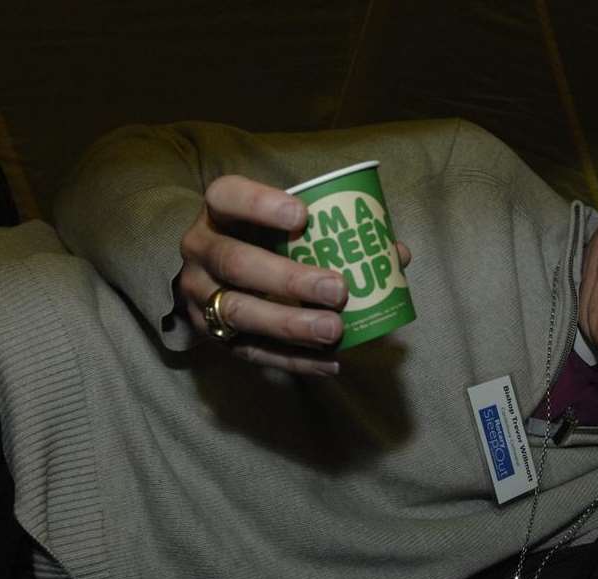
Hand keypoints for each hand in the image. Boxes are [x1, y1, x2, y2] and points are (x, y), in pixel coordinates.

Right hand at [177, 175, 410, 374]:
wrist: (208, 278)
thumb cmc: (261, 239)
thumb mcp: (280, 224)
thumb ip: (332, 231)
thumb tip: (397, 253)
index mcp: (218, 213)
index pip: (227, 197)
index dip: (261, 205)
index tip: (303, 215)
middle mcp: (201, 252)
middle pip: (235, 262)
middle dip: (288, 278)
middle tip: (338, 289)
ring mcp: (200, 296)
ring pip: (239, 312)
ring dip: (290, 323)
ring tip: (335, 330)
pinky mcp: (212, 336)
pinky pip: (250, 351)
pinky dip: (293, 359)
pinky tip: (330, 362)